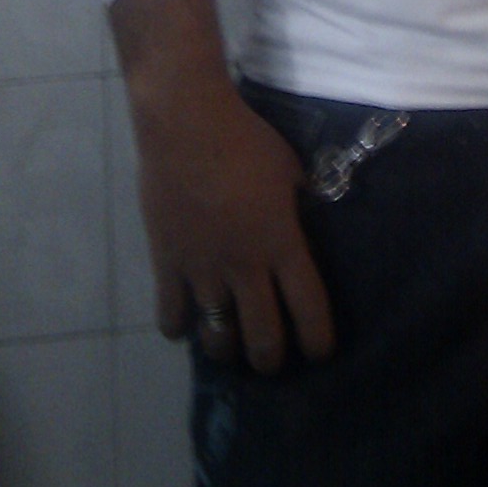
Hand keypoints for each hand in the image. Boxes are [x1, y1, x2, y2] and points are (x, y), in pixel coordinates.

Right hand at [134, 75, 336, 373]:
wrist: (186, 124)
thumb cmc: (246, 141)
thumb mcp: (290, 171)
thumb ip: (300, 205)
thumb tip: (311, 223)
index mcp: (281, 243)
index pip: (308, 309)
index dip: (318, 340)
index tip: (320, 354)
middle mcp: (244, 267)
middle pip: (262, 337)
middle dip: (271, 360)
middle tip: (272, 362)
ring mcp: (202, 269)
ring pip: (216, 337)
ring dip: (226, 349)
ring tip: (230, 348)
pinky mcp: (167, 263)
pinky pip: (171, 315)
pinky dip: (179, 327)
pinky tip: (186, 325)